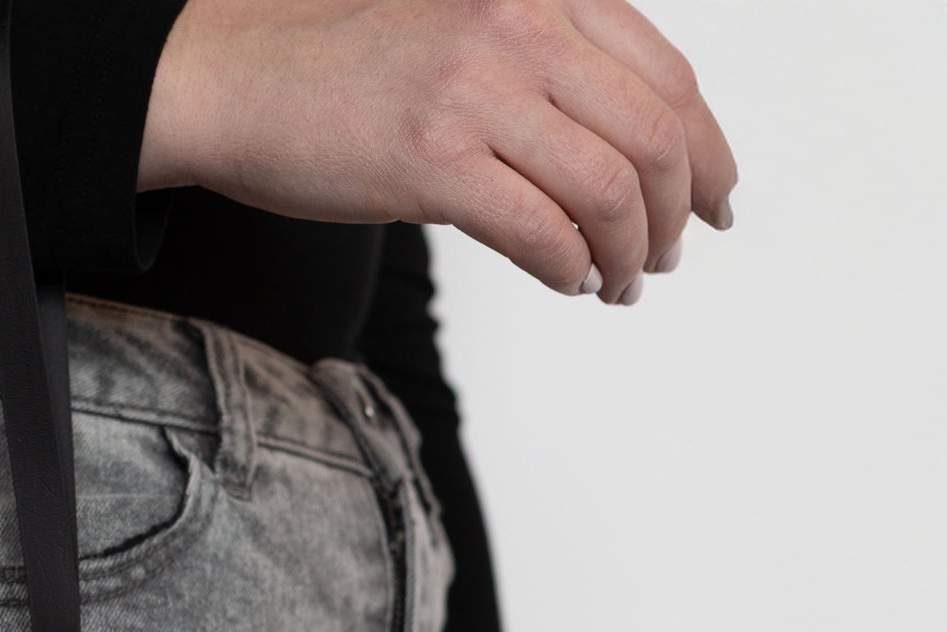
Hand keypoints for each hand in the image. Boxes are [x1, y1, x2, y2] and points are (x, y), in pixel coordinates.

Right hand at [139, 0, 737, 305]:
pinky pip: (539, 229)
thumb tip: (619, 150)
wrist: (237, 81)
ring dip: (627, 252)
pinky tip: (569, 281)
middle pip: (654, 135)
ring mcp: (477, 92)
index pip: (667, 76)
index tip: (716, 199)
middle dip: (678, 212)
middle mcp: (521, 27)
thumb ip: (542, 69)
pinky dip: (570, 267)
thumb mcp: (466, 38)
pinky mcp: (432, 160)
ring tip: (618, 284)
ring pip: (608, 188)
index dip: (708, 150)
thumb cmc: (340, 72)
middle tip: (668, 258)